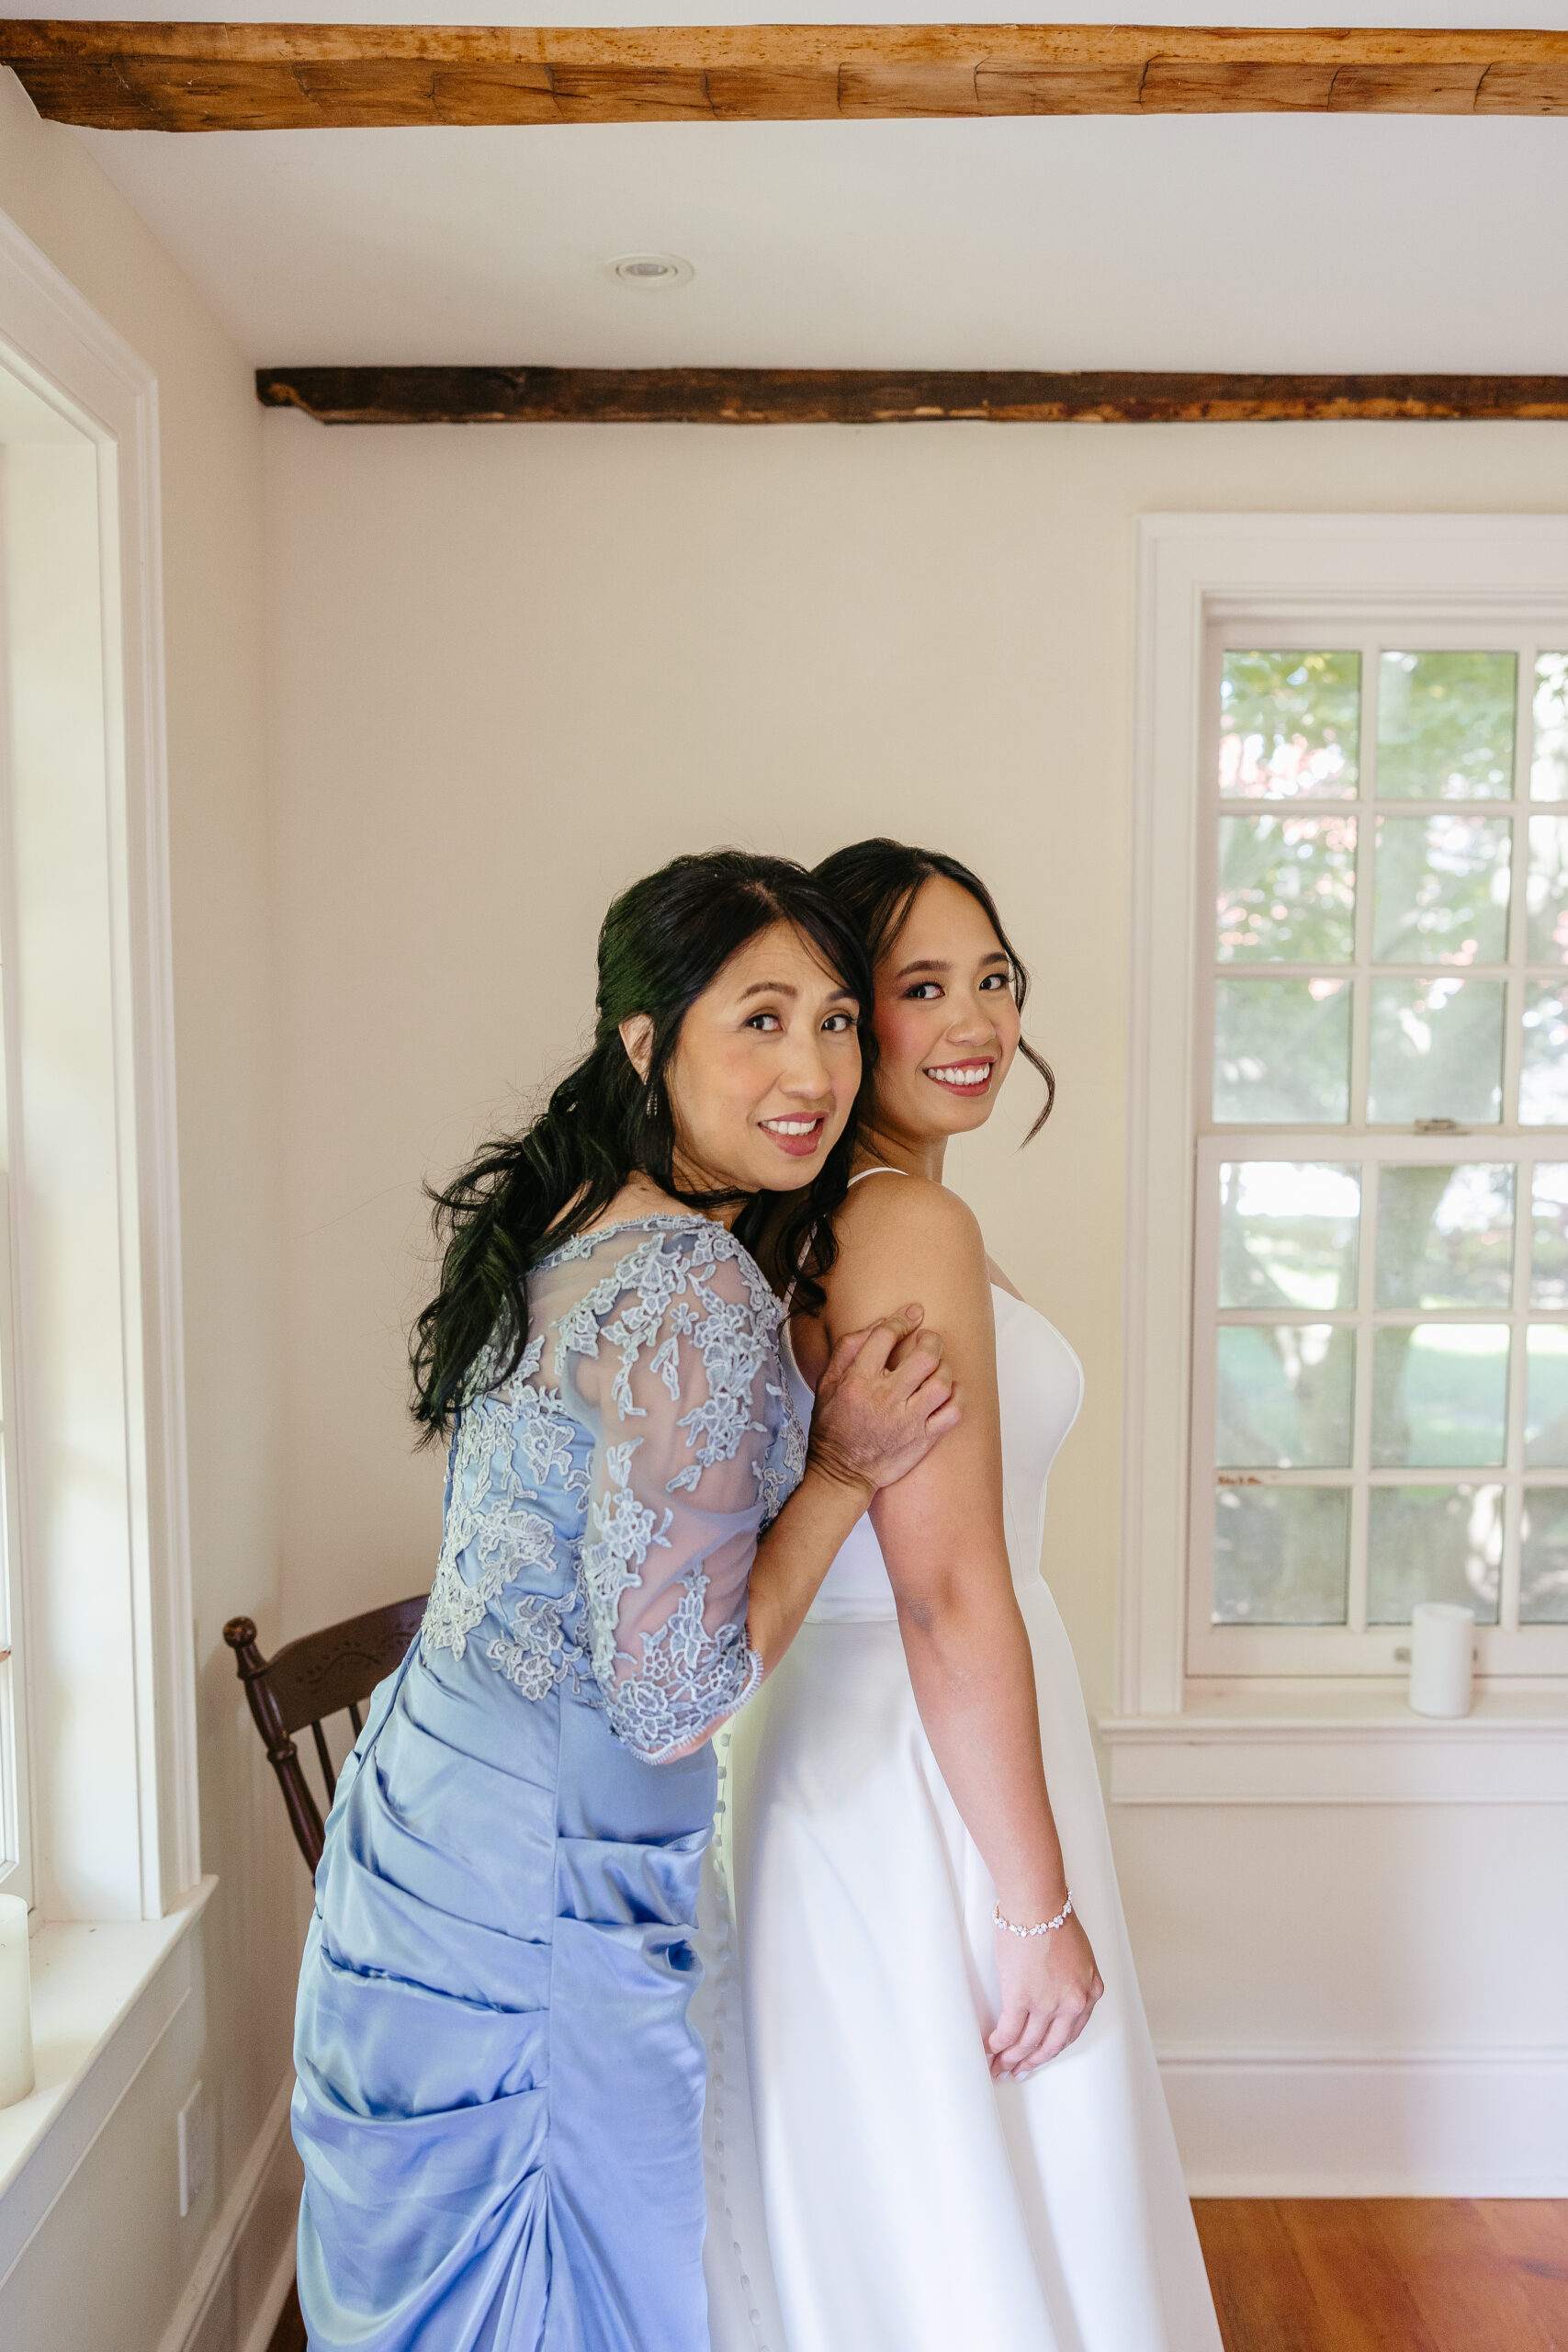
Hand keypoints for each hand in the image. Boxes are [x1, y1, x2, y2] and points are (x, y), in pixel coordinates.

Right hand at [808, 1304, 960, 1497]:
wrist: (841, 1472)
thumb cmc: (833, 1425)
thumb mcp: (827, 1382)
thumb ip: (849, 1348)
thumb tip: (879, 1324)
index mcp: (858, 1380)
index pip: (885, 1336)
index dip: (902, 1320)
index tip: (912, 1315)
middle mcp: (885, 1398)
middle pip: (924, 1356)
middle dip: (932, 1340)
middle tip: (929, 1341)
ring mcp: (907, 1421)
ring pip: (942, 1383)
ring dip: (945, 1368)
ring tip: (938, 1368)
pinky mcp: (923, 1439)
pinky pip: (953, 1413)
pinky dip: (958, 1397)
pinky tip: (950, 1392)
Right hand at [987, 1910, 1102, 2080]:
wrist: (1038, 1903)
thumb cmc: (1054, 1917)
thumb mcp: (1080, 1954)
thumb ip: (1073, 1978)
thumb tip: (1055, 1990)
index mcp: (1090, 1992)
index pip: (1071, 2032)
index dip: (1052, 2048)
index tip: (1040, 2055)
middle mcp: (1073, 2003)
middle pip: (1051, 2044)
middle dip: (1032, 2061)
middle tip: (1018, 2070)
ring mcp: (1047, 2003)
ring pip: (1029, 2043)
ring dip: (1012, 2058)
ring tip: (1000, 2066)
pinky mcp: (1021, 1997)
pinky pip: (1009, 2030)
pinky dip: (999, 2043)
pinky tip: (991, 2048)